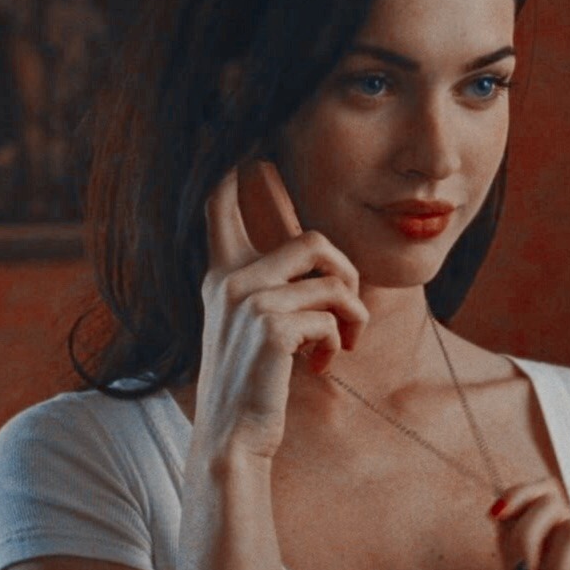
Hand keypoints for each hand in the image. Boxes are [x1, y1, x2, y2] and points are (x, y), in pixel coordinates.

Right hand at [194, 170, 368, 458]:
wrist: (232, 439)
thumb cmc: (253, 383)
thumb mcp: (254, 326)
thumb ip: (276, 288)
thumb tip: (329, 268)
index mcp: (223, 273)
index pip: (218, 201)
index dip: (228, 162)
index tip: (238, 131)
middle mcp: (230, 278)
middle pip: (315, 241)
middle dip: (347, 275)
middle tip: (348, 312)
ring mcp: (248, 299)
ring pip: (331, 278)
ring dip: (351, 313)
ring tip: (342, 341)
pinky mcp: (271, 325)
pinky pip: (332, 314)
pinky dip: (339, 341)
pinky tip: (323, 364)